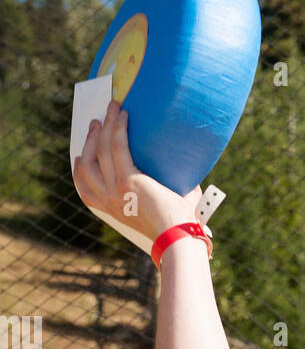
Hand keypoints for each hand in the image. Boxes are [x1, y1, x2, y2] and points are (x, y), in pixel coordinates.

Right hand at [72, 99, 201, 242]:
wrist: (179, 239)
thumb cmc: (177, 226)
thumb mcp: (160, 206)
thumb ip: (162, 189)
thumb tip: (180, 170)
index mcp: (112, 210)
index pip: (84, 189)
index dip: (80, 168)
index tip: (81, 153)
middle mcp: (108, 200)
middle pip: (87, 165)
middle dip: (89, 140)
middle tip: (96, 123)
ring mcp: (115, 190)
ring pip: (100, 150)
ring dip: (104, 126)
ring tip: (111, 109)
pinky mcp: (128, 180)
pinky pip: (117, 147)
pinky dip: (119, 128)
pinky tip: (124, 115)